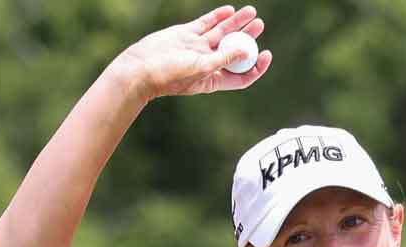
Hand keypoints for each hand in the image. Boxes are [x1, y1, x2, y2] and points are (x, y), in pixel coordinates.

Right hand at [111, 5, 271, 100]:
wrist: (140, 67)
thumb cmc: (169, 75)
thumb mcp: (201, 68)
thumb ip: (224, 58)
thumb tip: (247, 52)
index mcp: (213, 78)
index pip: (241, 74)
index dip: (256, 65)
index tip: (265, 53)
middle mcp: (207, 62)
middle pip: (235, 49)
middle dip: (249, 38)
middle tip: (259, 25)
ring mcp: (197, 47)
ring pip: (223, 33)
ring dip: (237, 23)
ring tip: (251, 12)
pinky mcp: (186, 34)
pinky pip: (206, 23)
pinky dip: (218, 16)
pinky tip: (229, 10)